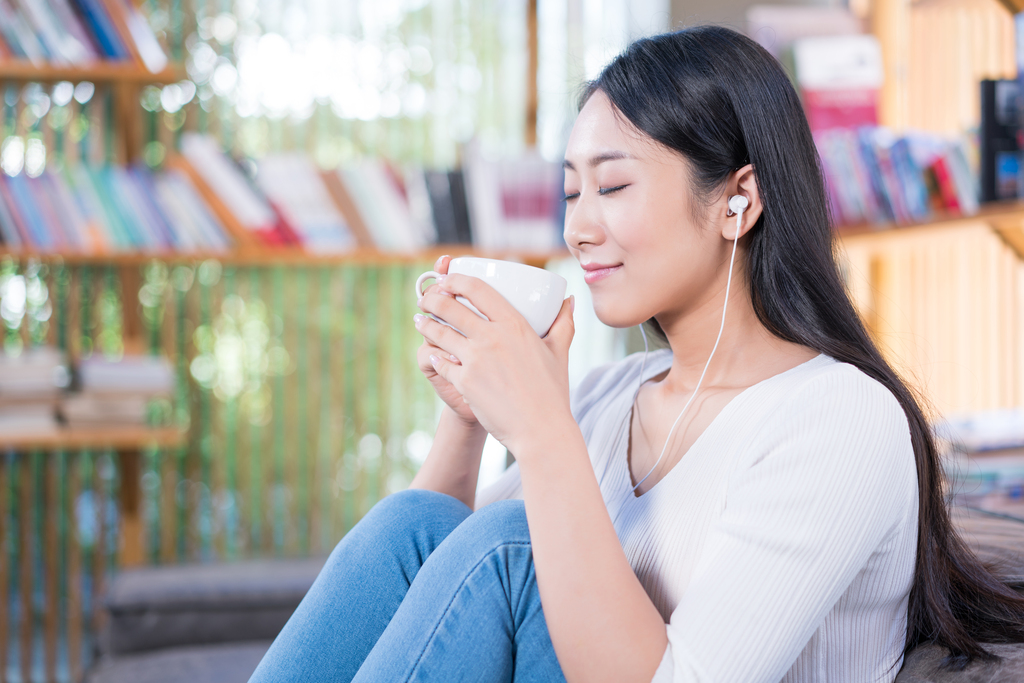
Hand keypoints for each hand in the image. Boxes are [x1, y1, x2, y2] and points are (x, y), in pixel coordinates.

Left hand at [414, 272, 575, 454]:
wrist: (541, 430)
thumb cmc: (552, 392)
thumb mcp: (560, 351)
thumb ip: (563, 323)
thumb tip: (569, 301)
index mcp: (515, 324)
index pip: (478, 289)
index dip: (456, 279)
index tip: (446, 279)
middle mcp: (492, 337)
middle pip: (450, 307)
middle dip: (432, 299)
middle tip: (426, 299)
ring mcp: (475, 359)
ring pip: (439, 333)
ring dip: (425, 324)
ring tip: (420, 320)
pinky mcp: (464, 381)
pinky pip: (440, 362)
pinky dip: (433, 356)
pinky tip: (431, 353)